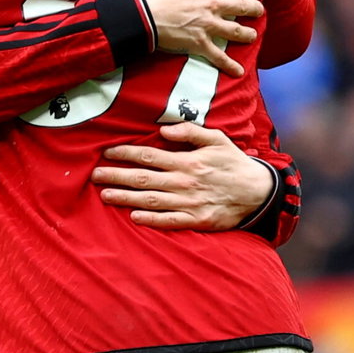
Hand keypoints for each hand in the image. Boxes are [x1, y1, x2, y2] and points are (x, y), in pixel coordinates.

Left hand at [93, 121, 273, 229]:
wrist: (259, 192)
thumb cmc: (233, 163)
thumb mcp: (217, 139)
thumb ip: (190, 132)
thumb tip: (163, 131)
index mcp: (188, 161)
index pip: (149, 156)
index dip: (125, 153)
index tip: (106, 152)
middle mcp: (185, 182)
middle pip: (143, 178)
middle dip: (116, 176)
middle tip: (94, 175)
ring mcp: (190, 203)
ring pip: (151, 201)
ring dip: (125, 198)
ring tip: (105, 195)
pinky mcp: (196, 221)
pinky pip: (169, 221)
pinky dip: (151, 220)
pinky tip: (133, 217)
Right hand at [133, 0, 262, 76]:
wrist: (137, 14)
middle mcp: (212, 5)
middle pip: (241, 6)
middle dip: (254, 8)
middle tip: (259, 10)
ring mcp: (207, 26)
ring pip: (235, 31)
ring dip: (247, 33)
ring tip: (252, 35)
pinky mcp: (198, 43)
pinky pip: (218, 56)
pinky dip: (229, 65)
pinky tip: (239, 72)